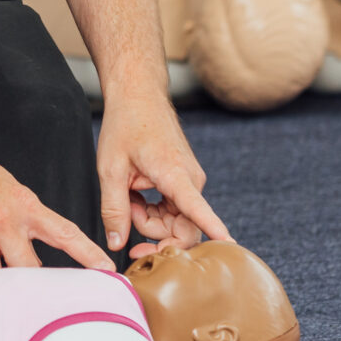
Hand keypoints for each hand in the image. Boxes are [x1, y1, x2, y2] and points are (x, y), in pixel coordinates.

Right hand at [0, 130, 109, 278]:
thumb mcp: (4, 184)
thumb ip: (22, 215)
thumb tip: (34, 249)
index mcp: (22, 204)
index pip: (65, 233)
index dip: (88, 255)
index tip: (108, 272)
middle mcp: (2, 220)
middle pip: (30, 270)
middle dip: (36, 289)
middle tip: (42, 307)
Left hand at [97, 91, 231, 257]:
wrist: (138, 96)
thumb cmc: (126, 125)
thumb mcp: (110, 169)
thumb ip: (114, 209)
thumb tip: (117, 244)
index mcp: (174, 174)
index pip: (198, 210)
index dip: (214, 229)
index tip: (230, 244)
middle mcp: (191, 180)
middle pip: (184, 229)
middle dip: (154, 235)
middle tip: (126, 222)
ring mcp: (190, 181)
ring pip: (178, 222)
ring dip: (150, 221)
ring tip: (128, 199)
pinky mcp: (185, 181)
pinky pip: (175, 210)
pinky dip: (154, 211)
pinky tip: (138, 196)